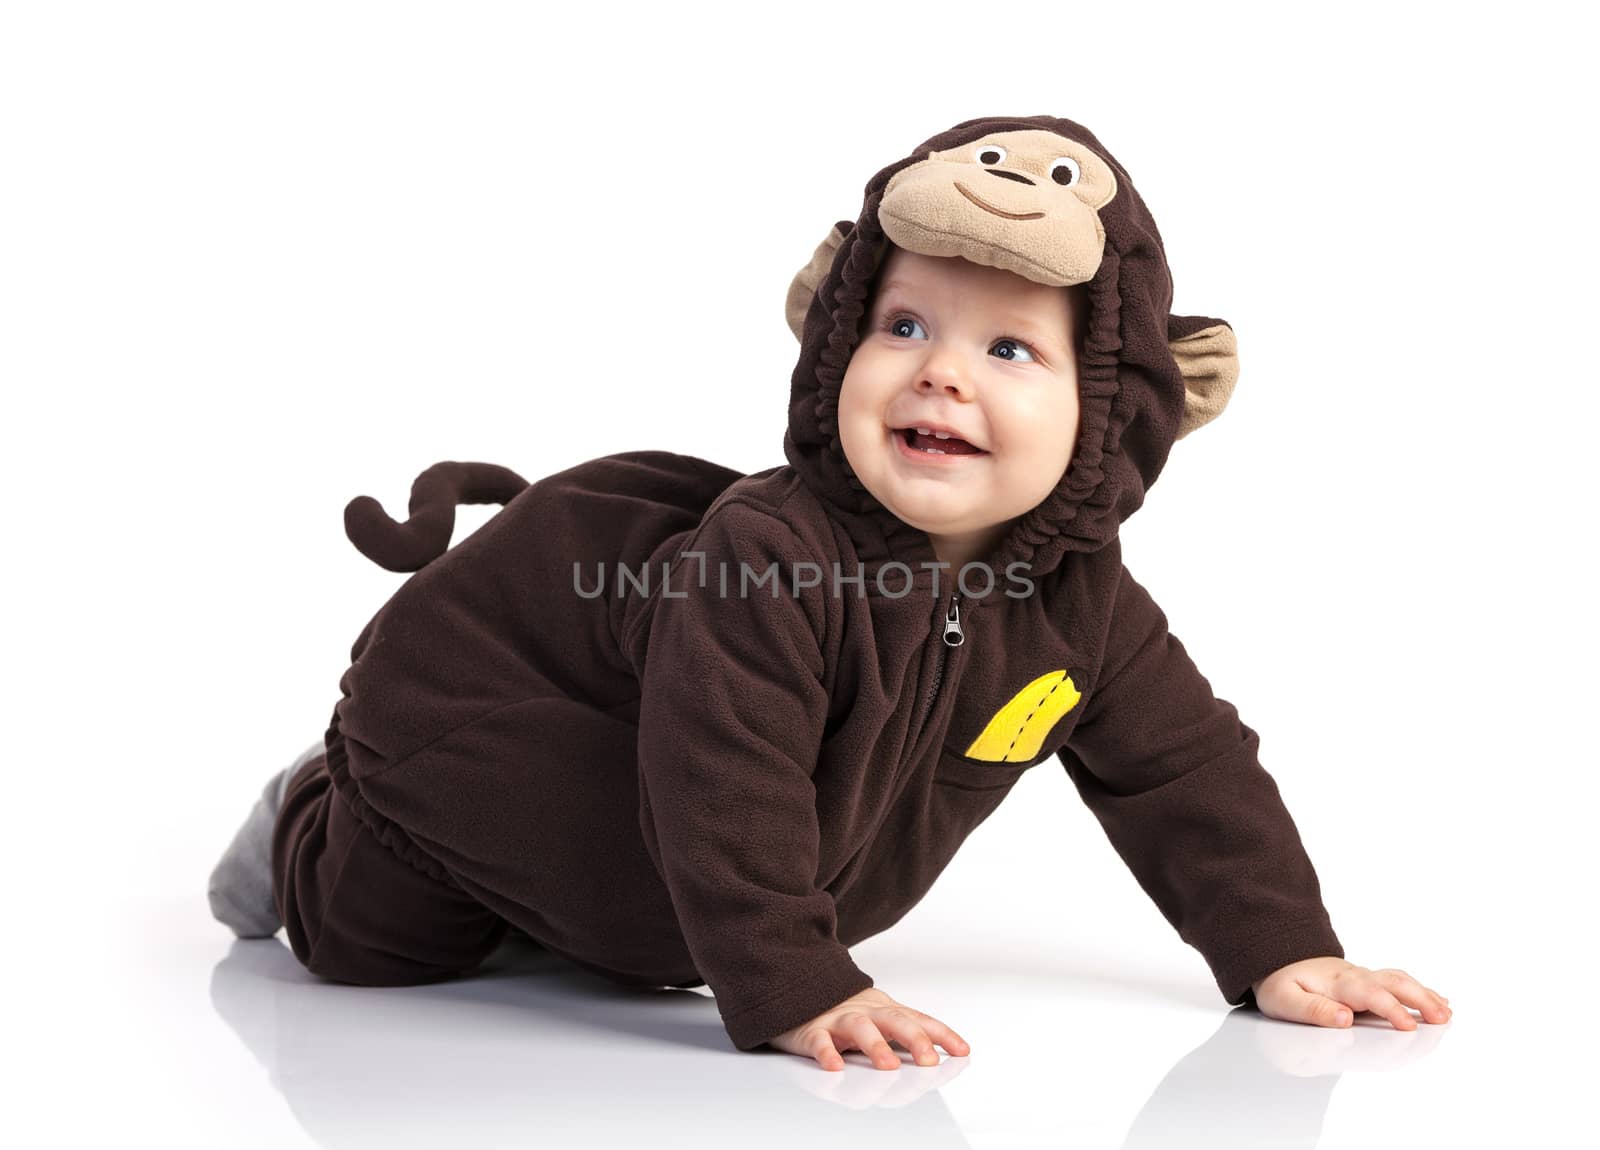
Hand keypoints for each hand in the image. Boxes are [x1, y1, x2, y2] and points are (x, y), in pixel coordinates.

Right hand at [767, 986, 970, 1070]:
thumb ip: (904, 1032)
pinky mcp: (812, 1030)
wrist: (797, 988)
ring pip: (859, 1028)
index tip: (962, 1050)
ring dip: (875, 1047)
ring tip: (888, 1066)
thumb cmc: (843, 1012)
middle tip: (929, 1061)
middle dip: (914, 1040)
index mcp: (884, 1009)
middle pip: (892, 1020)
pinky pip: (819, 1040)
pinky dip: (827, 1053)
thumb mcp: (877, 1016)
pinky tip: (835, 1066)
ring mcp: (838, 1020)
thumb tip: (940, 1052)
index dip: (941, 1034)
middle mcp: (865, 1011)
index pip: (918, 1019)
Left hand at [1251, 957, 1451, 1029]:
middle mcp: (1353, 975)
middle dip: (1420, 999)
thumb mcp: (1284, 1000)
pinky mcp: (1366, 979)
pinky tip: (1439, 1000)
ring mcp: (1362, 975)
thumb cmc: (1280, 984)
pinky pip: (1397, 980)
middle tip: (1443, 1018)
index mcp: (1336, 982)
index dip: (1391, 1009)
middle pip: (1392, 982)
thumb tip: (1345, 1018)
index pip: (1370, 994)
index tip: (1409, 1026)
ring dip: (1425, 994)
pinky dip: (1421, 990)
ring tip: (1447, 1012)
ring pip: (1399, 979)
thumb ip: (1314, 1010)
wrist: (1274, 957)